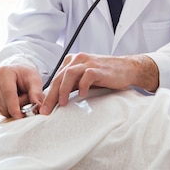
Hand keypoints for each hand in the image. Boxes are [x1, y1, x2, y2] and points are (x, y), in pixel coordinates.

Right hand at [0, 63, 43, 118]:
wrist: (20, 73)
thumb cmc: (26, 75)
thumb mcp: (35, 80)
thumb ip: (36, 93)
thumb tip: (37, 106)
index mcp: (4, 72)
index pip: (8, 92)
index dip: (13, 106)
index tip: (19, 116)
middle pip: (5, 103)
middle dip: (19, 105)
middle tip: (27, 97)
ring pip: (2, 109)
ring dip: (15, 108)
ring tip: (21, 97)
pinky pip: (0, 111)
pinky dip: (9, 110)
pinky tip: (14, 101)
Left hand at [39, 53, 157, 114]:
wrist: (126, 68)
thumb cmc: (104, 75)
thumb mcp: (84, 78)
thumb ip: (71, 85)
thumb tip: (55, 101)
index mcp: (71, 61)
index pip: (56, 78)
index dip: (48, 94)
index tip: (43, 109)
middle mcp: (78, 59)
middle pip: (59, 77)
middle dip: (51, 95)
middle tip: (46, 110)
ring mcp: (88, 62)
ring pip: (69, 74)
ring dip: (63, 90)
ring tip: (62, 104)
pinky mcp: (98, 68)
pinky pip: (87, 75)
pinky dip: (82, 86)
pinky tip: (81, 95)